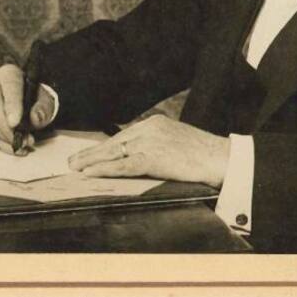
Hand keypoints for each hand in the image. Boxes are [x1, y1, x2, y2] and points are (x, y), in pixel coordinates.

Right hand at [0, 64, 55, 154]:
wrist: (23, 98)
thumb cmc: (33, 97)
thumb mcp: (44, 100)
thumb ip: (43, 108)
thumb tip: (35, 119)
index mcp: (9, 73)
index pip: (10, 86)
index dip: (12, 105)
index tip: (15, 123)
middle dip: (6, 126)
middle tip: (21, 140)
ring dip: (3, 137)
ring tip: (20, 146)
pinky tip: (11, 147)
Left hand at [67, 115, 230, 187]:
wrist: (222, 158)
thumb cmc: (204, 155)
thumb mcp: (177, 142)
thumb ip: (158, 145)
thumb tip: (138, 158)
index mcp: (156, 123)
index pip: (123, 135)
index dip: (105, 147)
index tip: (90, 153)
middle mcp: (150, 129)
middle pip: (114, 142)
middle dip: (92, 153)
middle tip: (73, 160)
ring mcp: (150, 142)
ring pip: (114, 153)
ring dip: (91, 161)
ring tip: (75, 168)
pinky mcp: (153, 158)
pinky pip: (123, 166)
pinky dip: (104, 170)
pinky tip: (90, 173)